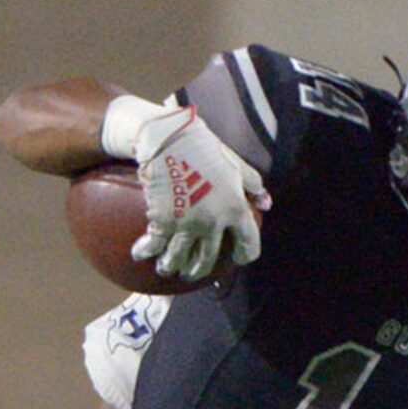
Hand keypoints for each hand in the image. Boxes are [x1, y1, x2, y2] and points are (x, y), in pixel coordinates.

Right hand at [132, 106, 267, 280]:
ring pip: (180, 259)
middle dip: (198, 271)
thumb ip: (252, 183)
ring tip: (165, 267)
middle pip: (208, 260)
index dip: (244, 255)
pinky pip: (155, 245)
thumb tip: (267, 202)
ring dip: (171, 266)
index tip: (237, 259)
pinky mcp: (163, 220)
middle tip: (191, 272)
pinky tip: (140, 253)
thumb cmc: (202, 145)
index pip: (249, 244)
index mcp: (236, 208)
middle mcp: (214, 222)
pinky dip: (145, 251)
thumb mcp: (234, 161)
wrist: (166, 136)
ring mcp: (188, 224)